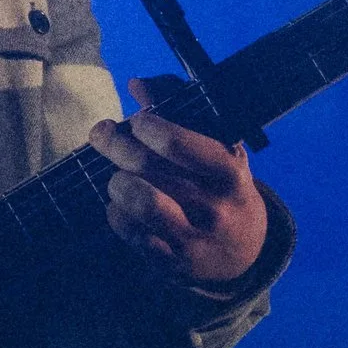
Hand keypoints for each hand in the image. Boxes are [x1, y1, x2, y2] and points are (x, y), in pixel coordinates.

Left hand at [90, 85, 268, 287]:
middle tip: (102, 134)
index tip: (136, 120)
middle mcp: (214, 208)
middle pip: (148, 169)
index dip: (149, 127)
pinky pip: (131, 233)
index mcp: (229, 174)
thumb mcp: (218, 149)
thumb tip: (137, 85)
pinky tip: (120, 204)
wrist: (245, 251)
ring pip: (139, 202)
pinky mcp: (172, 262)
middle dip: (116, 145)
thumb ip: (182, 112)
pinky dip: (117, 213)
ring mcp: (193, 238)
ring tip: (117, 175)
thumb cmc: (223, 187)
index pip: (181, 145)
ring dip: (117, 181)